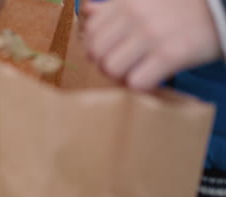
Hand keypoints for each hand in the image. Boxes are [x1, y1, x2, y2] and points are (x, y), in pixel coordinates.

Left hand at [83, 0, 221, 90]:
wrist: (222, 9)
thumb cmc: (178, 7)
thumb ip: (112, 6)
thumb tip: (87, 12)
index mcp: (125, 2)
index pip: (90, 33)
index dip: (95, 47)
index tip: (109, 51)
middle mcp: (135, 17)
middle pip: (96, 53)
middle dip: (104, 64)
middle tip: (121, 65)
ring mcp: (152, 35)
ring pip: (111, 68)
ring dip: (120, 76)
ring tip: (135, 72)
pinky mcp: (170, 54)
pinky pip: (136, 82)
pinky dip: (140, 85)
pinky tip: (150, 78)